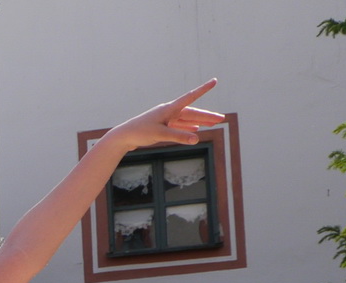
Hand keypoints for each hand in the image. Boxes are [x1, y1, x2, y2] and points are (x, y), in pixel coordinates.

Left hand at [105, 80, 224, 151]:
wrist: (123, 137)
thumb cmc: (140, 133)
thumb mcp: (160, 134)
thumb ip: (179, 136)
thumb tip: (197, 139)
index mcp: (169, 108)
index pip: (190, 97)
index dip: (203, 89)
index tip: (214, 81)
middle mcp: (169, 111)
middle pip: (192, 112)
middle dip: (207, 116)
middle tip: (221, 118)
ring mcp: (165, 119)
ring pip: (187, 119)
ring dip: (200, 122)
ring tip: (213, 124)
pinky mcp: (161, 127)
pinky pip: (179, 126)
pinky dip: (188, 128)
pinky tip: (195, 130)